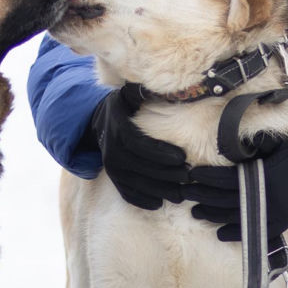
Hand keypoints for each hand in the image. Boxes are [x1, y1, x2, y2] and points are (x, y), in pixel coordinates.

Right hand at [88, 86, 188, 209]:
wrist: (99, 124)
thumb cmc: (123, 107)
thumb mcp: (129, 94)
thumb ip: (142, 91)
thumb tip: (159, 84)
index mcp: (118, 128)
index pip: (139, 144)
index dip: (160, 152)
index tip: (182, 157)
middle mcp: (112, 150)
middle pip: (141, 167)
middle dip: (166, 174)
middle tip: (188, 177)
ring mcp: (111, 167)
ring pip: (136, 184)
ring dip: (159, 191)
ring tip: (180, 195)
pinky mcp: (113, 178)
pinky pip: (126, 193)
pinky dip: (142, 200)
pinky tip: (159, 203)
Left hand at [183, 134, 287, 241]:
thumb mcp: (276, 143)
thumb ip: (254, 146)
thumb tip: (229, 146)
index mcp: (265, 175)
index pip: (227, 179)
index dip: (207, 178)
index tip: (192, 174)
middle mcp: (267, 197)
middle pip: (225, 200)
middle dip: (202, 197)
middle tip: (185, 194)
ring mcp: (274, 213)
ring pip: (235, 217)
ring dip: (212, 215)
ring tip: (196, 212)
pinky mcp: (280, 224)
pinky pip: (253, 232)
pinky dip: (236, 234)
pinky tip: (219, 233)